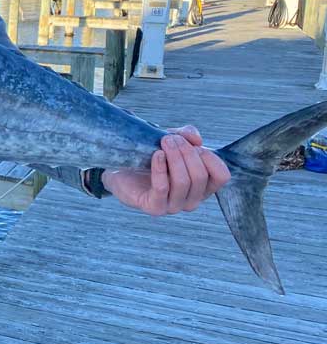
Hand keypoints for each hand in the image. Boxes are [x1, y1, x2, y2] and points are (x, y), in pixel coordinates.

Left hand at [101, 125, 230, 215]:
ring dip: (174, 158)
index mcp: (203, 186)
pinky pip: (162, 188)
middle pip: (200, 176)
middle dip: (186, 152)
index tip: (194, 144)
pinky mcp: (154, 207)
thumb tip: (197, 139)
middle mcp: (192, 200)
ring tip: (163, 142)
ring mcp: (174, 206)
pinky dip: (160, 168)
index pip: (222, 176)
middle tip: (170, 139)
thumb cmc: (151, 156)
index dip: (210, 158)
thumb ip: (187, 135)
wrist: (122, 170)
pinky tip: (156, 155)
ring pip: (183, 182)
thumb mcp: (172, 140)